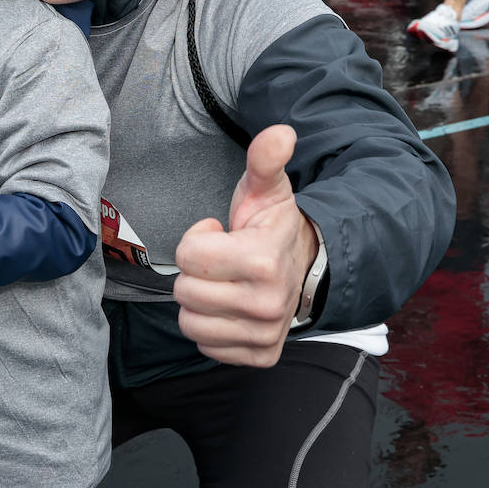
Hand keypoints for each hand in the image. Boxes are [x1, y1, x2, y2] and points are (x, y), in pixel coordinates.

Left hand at [172, 125, 318, 366]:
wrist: (303, 265)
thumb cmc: (270, 225)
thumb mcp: (265, 188)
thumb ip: (264, 160)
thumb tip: (280, 132)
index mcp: (263, 260)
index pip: (189, 257)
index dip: (197, 240)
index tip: (220, 234)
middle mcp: (267, 304)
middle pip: (185, 293)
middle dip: (196, 272)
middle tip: (221, 261)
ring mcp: (265, 333)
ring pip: (191, 324)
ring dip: (199, 302)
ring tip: (223, 283)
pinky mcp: (260, 355)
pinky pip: (207, 348)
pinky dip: (211, 329)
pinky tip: (230, 308)